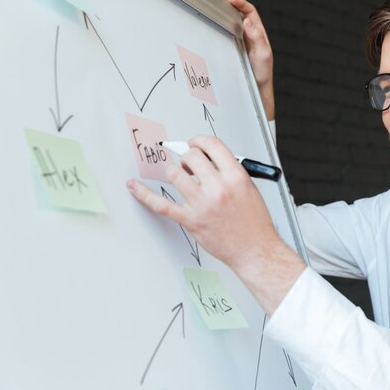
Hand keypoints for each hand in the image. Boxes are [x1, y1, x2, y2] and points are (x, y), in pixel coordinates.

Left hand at [126, 135, 304, 313]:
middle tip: (190, 163)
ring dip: (175, 172)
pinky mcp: (190, 220)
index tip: (196, 144)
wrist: (254, 249)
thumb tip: (208, 159)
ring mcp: (202, 205)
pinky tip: (134, 186)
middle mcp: (218, 189)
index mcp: (236, 177)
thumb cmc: (254, 222)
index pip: (212, 145)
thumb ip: (229, 171)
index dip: (200, 141)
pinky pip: (161, 205)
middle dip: (188, 156)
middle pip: (191, 157)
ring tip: (181, 176)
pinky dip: (144, 194)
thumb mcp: (249, 187)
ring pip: (175, 174)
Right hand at [224, 0, 274, 119]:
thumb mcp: (263, 54)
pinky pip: (228, 33)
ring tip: (216, 10)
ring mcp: (242, 41)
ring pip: (233, 22)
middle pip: (240, 13)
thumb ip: (257, 37)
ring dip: (225, 14)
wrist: (257, 89)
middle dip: (230, 4)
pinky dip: (222, 26)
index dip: (241, 3)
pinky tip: (215, 26)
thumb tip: (248, 21)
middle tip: (219, 2)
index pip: (250, 11)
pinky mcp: (235, 49)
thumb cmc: (262, 73)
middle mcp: (250, 35)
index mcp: (258, 33)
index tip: (230, 0)